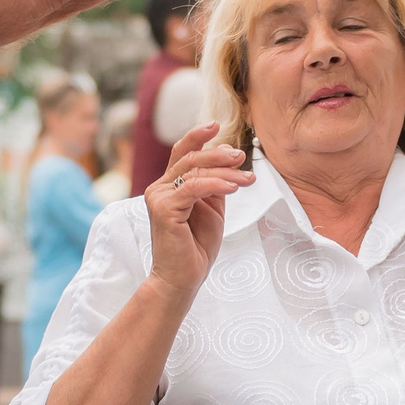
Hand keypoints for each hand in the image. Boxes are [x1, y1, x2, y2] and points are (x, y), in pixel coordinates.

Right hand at [143, 126, 253, 303]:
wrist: (182, 279)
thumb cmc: (195, 248)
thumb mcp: (211, 210)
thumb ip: (214, 186)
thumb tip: (227, 162)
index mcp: (169, 186)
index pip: (181, 153)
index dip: (197, 135)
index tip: (217, 126)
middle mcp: (160, 188)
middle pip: (189, 157)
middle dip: (219, 154)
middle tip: (241, 157)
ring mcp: (158, 198)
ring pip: (193, 170)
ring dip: (224, 171)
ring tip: (246, 179)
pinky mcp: (163, 210)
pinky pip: (193, 187)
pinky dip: (215, 184)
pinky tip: (233, 188)